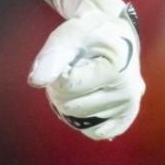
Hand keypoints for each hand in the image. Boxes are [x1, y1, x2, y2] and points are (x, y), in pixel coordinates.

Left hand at [29, 0, 143, 139]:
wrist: (114, 34)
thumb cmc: (90, 32)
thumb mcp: (69, 34)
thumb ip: (52, 56)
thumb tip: (35, 81)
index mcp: (118, 66)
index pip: (68, 86)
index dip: (57, 73)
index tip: (67, 60)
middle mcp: (129, 91)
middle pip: (72, 107)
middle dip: (60, 90)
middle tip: (71, 70)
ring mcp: (129, 107)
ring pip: (79, 121)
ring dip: (70, 103)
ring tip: (80, 81)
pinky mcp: (127, 117)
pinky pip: (96, 132)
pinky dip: (84, 120)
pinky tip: (86, 99)